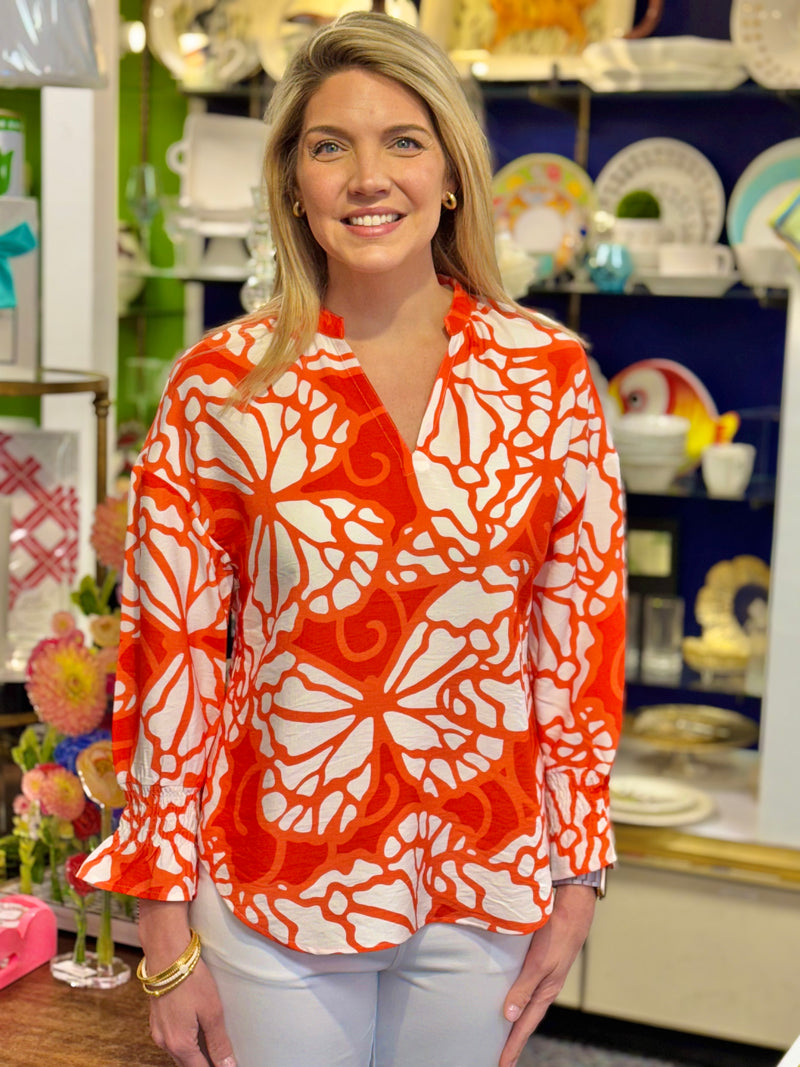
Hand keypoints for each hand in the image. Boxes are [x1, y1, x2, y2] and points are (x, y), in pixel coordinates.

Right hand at [137, 899, 235, 1066]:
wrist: (166, 954)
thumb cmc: (190, 979)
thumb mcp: (212, 1011)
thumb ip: (218, 1042)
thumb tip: (227, 1066)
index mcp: (179, 1045)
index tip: (227, 1066)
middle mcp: (164, 1042)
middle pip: (188, 1064)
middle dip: (205, 1063)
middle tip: (223, 1056)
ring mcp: (158, 1031)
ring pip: (179, 1053)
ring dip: (195, 1052)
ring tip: (214, 1043)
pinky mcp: (157, 1019)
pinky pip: (172, 1039)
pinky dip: (186, 1040)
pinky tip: (198, 1028)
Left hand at [499, 884, 596, 1066]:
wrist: (572, 910)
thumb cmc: (558, 936)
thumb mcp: (540, 964)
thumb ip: (524, 988)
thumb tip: (509, 1016)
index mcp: (545, 993)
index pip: (525, 1026)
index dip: (512, 1045)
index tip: (502, 1064)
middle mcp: (544, 988)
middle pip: (525, 1020)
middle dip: (513, 1040)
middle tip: (501, 1058)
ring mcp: (542, 975)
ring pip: (524, 1004)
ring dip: (513, 1020)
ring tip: (501, 1033)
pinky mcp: (538, 962)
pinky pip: (524, 987)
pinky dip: (515, 998)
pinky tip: (506, 996)